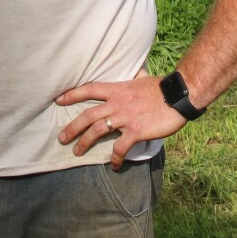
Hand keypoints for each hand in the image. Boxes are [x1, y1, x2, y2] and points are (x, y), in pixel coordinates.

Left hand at [56, 75, 187, 169]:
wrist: (177, 96)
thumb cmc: (160, 88)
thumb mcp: (141, 79)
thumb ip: (133, 79)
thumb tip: (136, 72)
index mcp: (117, 90)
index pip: (89, 89)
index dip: (72, 94)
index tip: (58, 100)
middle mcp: (117, 103)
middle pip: (88, 115)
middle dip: (72, 127)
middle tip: (61, 138)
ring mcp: (125, 117)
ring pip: (98, 130)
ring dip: (85, 142)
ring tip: (76, 152)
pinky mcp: (136, 131)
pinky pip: (120, 147)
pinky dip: (115, 157)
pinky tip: (114, 165)